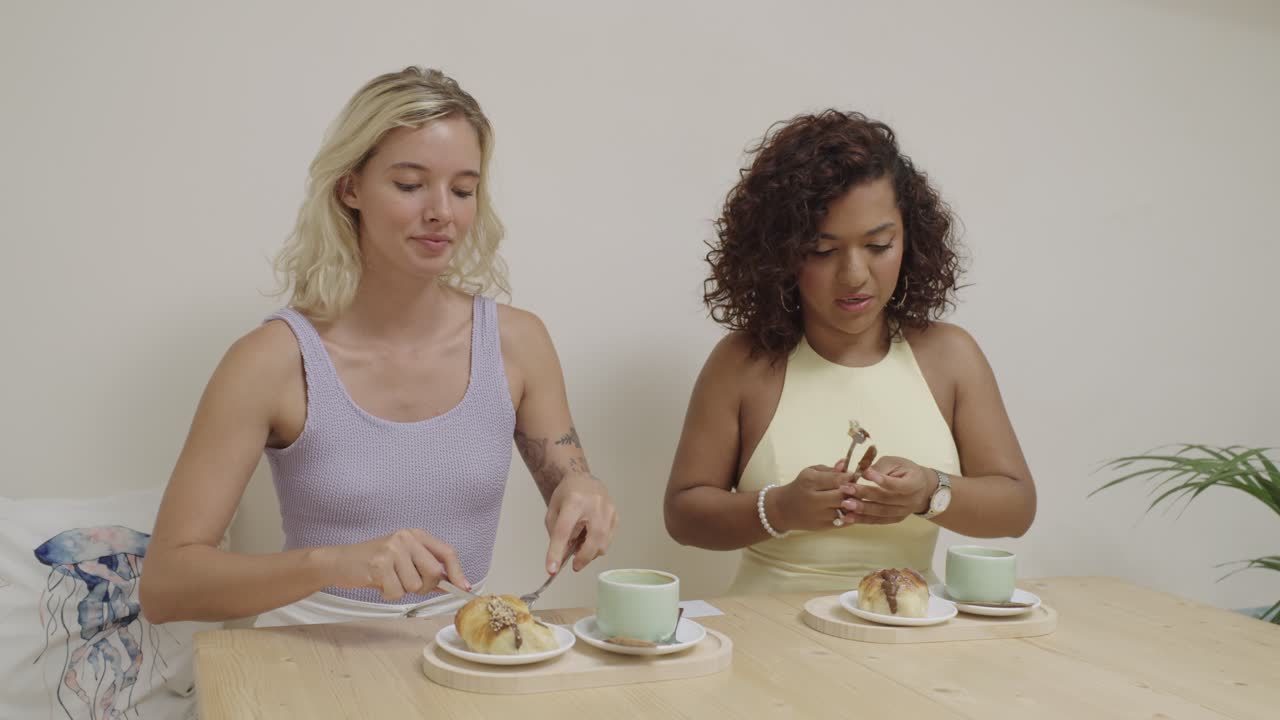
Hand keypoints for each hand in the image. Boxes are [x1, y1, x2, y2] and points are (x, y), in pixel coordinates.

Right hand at [325, 529, 469, 601]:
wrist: (341, 562)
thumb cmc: (375, 562)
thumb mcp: (404, 559)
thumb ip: (426, 568)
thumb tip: (453, 583)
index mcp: (416, 535)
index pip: (447, 552)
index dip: (457, 571)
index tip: (463, 587)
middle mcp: (406, 538)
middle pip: (433, 572)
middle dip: (425, 586)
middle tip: (408, 583)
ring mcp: (392, 550)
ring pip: (414, 585)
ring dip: (402, 590)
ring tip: (388, 579)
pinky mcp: (379, 564)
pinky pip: (396, 591)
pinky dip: (388, 593)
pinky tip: (378, 582)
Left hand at [545, 474, 616, 573]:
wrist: (584, 480)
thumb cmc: (567, 495)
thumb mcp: (553, 511)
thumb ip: (555, 534)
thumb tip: (562, 558)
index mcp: (574, 501)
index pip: (564, 531)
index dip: (557, 552)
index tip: (552, 569)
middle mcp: (595, 505)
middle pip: (593, 540)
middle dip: (583, 558)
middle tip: (574, 565)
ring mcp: (608, 510)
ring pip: (603, 544)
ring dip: (590, 552)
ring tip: (580, 544)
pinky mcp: (616, 516)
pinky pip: (608, 541)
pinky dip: (597, 546)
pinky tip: (589, 538)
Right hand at [770, 461, 855, 531]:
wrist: (783, 509)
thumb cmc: (800, 487)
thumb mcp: (810, 472)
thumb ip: (829, 469)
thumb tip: (845, 464)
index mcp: (810, 482)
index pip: (837, 479)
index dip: (849, 477)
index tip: (854, 476)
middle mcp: (814, 499)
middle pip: (842, 496)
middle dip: (853, 492)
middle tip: (857, 488)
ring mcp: (818, 515)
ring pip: (844, 510)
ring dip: (853, 505)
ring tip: (854, 499)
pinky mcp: (822, 526)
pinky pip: (843, 521)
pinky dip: (850, 515)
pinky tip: (849, 510)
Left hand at [837, 456, 937, 524]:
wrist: (922, 489)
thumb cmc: (906, 471)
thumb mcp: (897, 462)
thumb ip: (881, 467)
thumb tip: (862, 472)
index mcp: (914, 484)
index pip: (896, 484)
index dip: (881, 479)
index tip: (864, 473)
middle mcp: (909, 501)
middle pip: (885, 499)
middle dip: (864, 494)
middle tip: (846, 488)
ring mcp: (902, 512)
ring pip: (880, 512)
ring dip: (861, 509)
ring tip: (844, 504)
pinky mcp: (894, 519)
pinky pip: (878, 521)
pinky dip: (862, 520)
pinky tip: (848, 517)